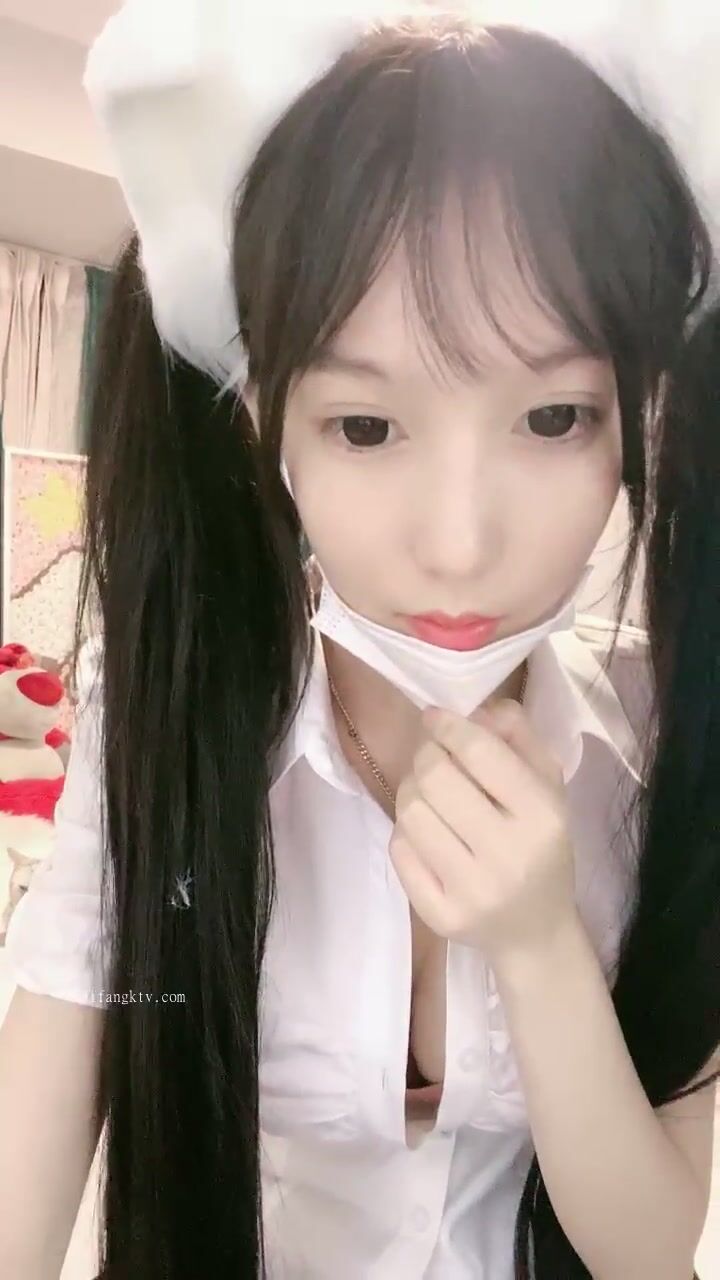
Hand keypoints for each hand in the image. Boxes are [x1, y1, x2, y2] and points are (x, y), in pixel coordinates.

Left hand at [388, 698, 577, 963]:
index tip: (434, 716)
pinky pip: (400, 850)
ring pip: (411, 812)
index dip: (449, 726)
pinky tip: (428, 834)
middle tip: (432, 756)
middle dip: (426, 755)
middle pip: (436, 778)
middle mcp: (509, 855)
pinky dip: (406, 831)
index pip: (481, 753)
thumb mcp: (548, 787)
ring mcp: (472, 891)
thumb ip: (518, 737)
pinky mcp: (441, 917)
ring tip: (429, 795)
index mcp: (543, 816)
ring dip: (412, 791)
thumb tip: (478, 709)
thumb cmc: (541, 848)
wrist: (536, 932)